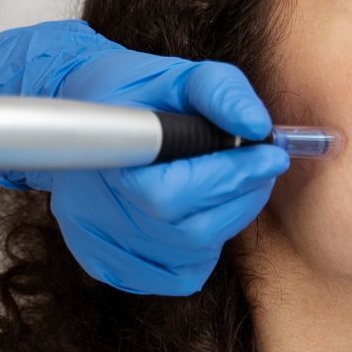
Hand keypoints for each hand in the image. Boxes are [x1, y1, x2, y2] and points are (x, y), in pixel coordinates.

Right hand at [0, 20, 288, 294]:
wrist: (81, 115)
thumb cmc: (133, 93)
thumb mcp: (178, 75)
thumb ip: (220, 92)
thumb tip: (257, 127)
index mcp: (102, 159)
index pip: (170, 194)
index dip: (229, 178)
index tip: (270, 154)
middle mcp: (91, 213)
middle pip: (188, 231)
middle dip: (242, 196)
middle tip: (264, 165)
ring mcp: (97, 245)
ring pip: (190, 257)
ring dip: (229, 220)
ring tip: (234, 183)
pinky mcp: (107, 267)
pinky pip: (177, 277)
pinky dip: (204, 250)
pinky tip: (202, 213)